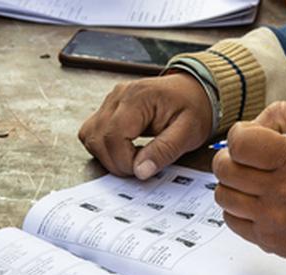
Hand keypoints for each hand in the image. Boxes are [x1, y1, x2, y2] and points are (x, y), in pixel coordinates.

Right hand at [78, 72, 212, 179]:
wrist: (195, 91)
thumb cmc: (194, 108)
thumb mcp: (189, 132)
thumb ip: (164, 151)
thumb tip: (140, 171)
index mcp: (138, 98)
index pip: (113, 136)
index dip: (124, 161)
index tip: (143, 169)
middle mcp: (119, 96)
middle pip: (97, 138)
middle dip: (116, 162)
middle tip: (140, 166)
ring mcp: (111, 101)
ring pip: (90, 136)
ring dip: (107, 155)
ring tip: (133, 158)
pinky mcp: (109, 108)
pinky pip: (93, 132)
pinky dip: (104, 147)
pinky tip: (125, 149)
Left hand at [212, 102, 285, 258]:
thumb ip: (280, 116)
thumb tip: (248, 127)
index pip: (240, 143)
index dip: (239, 136)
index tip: (249, 139)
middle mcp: (284, 191)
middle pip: (224, 169)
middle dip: (231, 159)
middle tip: (246, 161)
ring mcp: (273, 219)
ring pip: (223, 195)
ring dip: (233, 185)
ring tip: (252, 182)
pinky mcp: (266, 239)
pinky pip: (231, 219)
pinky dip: (238, 209)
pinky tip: (256, 202)